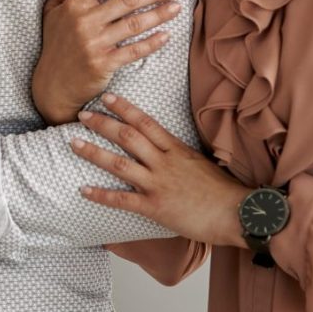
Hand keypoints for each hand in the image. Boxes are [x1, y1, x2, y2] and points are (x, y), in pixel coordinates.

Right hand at [31, 0, 183, 124]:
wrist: (52, 85)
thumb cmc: (55, 44)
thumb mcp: (52, 11)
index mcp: (74, 5)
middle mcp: (85, 22)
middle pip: (126, 0)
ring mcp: (94, 43)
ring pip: (134, 24)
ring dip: (159, 15)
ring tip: (177, 7)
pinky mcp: (103, 63)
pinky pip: (133, 51)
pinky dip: (152, 43)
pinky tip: (167, 36)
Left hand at [71, 93, 249, 246]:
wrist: (239, 213)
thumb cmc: (224, 192)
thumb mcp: (201, 164)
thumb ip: (181, 157)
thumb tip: (168, 152)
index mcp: (177, 150)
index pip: (146, 122)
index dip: (124, 108)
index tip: (107, 98)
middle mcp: (164, 162)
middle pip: (128, 136)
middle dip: (102, 123)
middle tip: (81, 115)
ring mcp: (158, 183)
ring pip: (119, 163)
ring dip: (93, 152)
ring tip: (73, 143)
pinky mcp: (155, 206)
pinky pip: (122, 199)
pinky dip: (101, 194)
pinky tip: (83, 190)